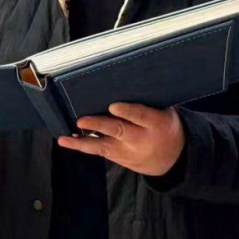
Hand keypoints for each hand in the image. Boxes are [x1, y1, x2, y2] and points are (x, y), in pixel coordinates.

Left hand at [57, 103, 184, 176]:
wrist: (173, 159)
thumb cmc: (164, 126)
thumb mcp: (165, 112)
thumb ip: (148, 101)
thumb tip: (124, 78)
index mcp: (156, 123)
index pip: (141, 116)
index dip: (128, 112)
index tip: (113, 106)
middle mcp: (141, 139)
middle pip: (119, 131)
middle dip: (99, 125)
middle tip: (81, 120)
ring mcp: (128, 151)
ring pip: (104, 147)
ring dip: (82, 142)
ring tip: (65, 138)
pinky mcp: (119, 158)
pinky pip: (99, 152)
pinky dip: (83, 146)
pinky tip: (67, 140)